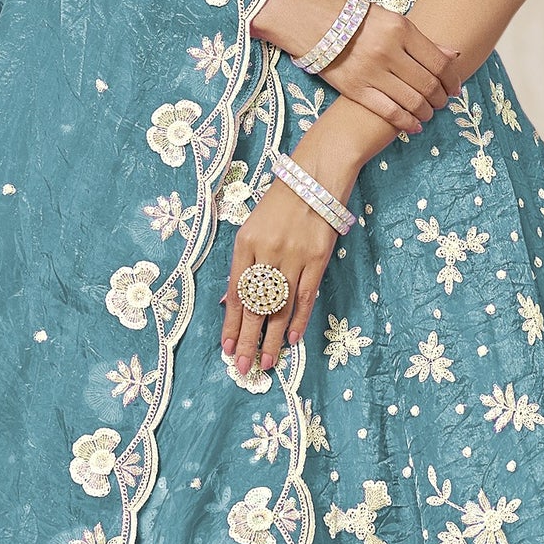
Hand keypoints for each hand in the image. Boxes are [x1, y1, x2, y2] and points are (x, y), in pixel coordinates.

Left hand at [222, 176, 341, 375]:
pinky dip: (298, 320)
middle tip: (242, 367)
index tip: (226, 349)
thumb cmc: (281, 203)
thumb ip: (244, 264)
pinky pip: (305, 297)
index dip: (230, 325)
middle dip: (246, 340)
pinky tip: (292, 339)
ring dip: (272, 338)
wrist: (315, 177)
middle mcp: (267, 252)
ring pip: (280, 308)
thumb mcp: (253, 228)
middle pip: (254, 306)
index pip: (235, 294)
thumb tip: (234, 301)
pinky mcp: (317, 260)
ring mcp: (293, 257)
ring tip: (266, 362)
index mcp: (245, 244)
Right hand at [319, 0, 457, 140]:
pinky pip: (390, 112)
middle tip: (443, 102)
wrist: (313, 23)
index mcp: (401, 29)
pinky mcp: (356, 89)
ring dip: (427, 111)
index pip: (439, 62)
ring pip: (413, 100)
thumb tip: (453, 56)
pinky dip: (407, 122)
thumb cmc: (356, 19)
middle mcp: (389, 51)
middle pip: (428, 84)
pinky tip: (414, 125)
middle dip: (441, 98)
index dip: (453, 79)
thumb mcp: (392, 20)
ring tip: (428, 113)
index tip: (455, 88)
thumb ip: (421, 40)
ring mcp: (372, 72)